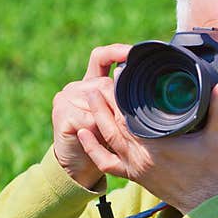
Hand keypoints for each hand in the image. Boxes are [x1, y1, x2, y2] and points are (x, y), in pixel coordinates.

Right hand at [51, 44, 131, 188]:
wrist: (78, 166)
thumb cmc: (103, 142)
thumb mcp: (118, 119)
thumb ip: (127, 102)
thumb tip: (156, 93)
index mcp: (90, 83)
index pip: (102, 57)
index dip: (116, 52)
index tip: (133, 52)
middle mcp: (76, 87)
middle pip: (102, 83)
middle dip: (118, 102)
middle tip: (130, 121)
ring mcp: (66, 99)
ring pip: (96, 101)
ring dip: (109, 120)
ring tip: (116, 136)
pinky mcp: (62, 115)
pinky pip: (88, 119)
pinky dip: (98, 131)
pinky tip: (101, 140)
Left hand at [77, 81, 217, 213]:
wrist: (205, 206)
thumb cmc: (211, 173)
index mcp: (155, 146)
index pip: (127, 116)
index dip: (119, 96)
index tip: (117, 78)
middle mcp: (139, 157)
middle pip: (111, 125)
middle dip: (103, 103)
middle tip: (98, 83)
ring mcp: (134, 168)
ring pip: (106, 140)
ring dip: (96, 119)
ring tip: (90, 98)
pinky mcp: (134, 176)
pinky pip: (106, 163)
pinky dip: (93, 149)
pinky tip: (83, 135)